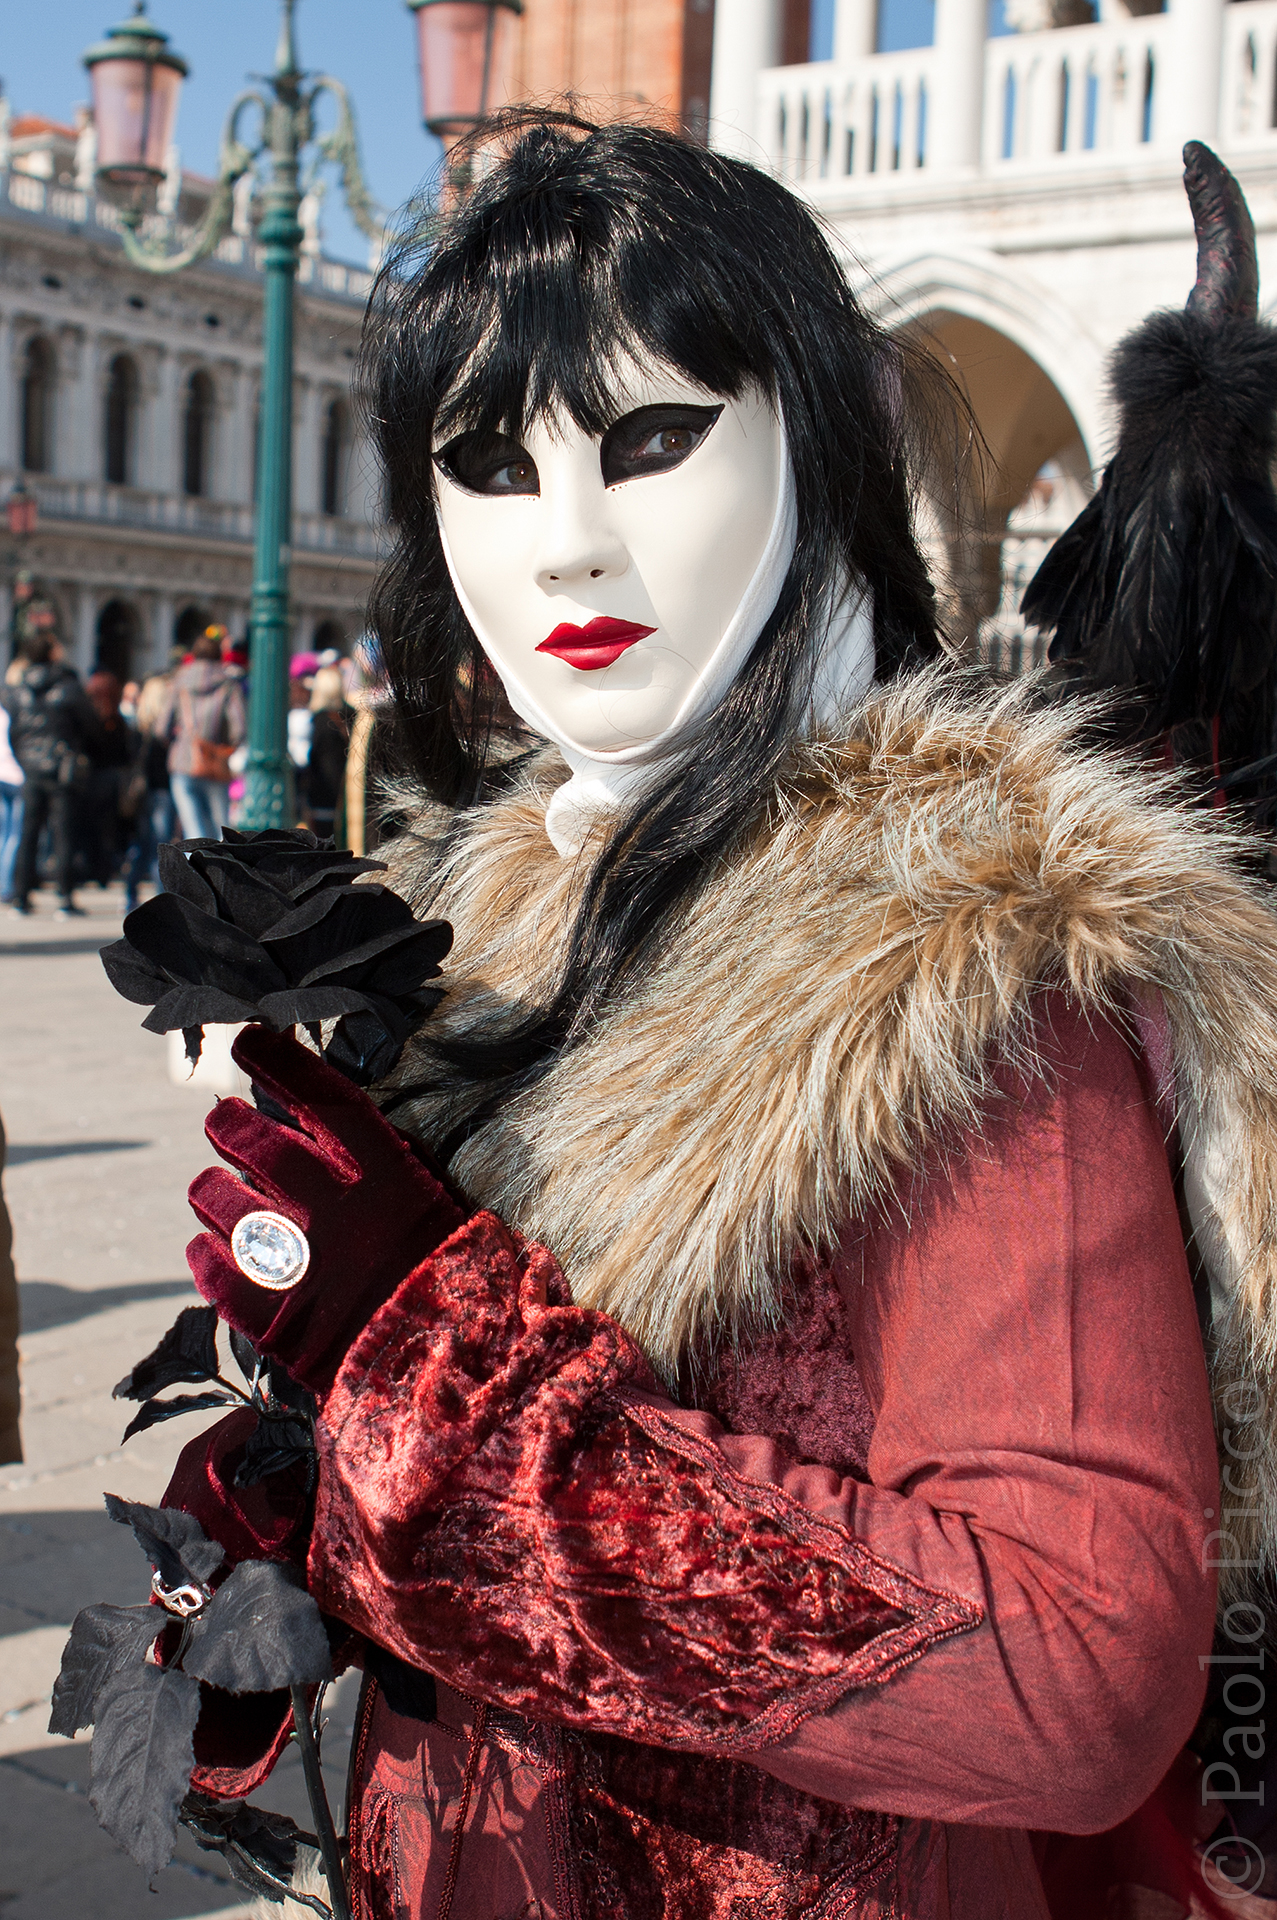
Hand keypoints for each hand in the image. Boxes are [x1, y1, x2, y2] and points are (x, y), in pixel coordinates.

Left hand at [187, 1026, 465, 1394]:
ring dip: (209, 1189)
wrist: (455, 1374)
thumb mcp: (437, 1205)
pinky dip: (204, 1252)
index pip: (316, 1094)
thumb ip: (391, 1164)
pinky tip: (208, 1248)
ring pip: (218, 1200)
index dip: (276, 1060)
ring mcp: (296, 1259)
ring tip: (212, 1191)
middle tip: (222, 1123)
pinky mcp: (270, 1314)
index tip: (249, 1040)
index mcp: (381, 1172)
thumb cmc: (456, 1281)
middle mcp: (331, 1205)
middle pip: (252, 1139)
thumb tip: (345, 1127)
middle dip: (228, 1125)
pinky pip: (212, 1267)